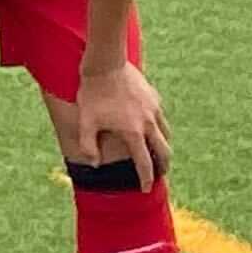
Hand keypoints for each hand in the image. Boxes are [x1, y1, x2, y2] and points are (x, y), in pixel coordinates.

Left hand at [68, 63, 170, 186]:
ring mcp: (154, 109)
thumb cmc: (92, 93)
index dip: (146, 179)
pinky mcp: (154, 97)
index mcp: (133, 132)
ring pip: (165, 133)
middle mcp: (148, 123)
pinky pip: (160, 116)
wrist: (105, 64)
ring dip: (163, 145)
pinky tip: (150, 125)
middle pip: (164, 151)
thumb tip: (93, 164)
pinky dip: (158, 126)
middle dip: (163, 165)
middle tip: (160, 173)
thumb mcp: (86, 121)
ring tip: (157, 151)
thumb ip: (88, 144)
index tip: (146, 188)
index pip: (144, 163)